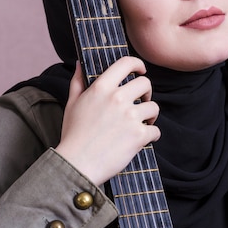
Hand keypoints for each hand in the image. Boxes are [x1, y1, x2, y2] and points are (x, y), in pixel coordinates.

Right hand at [55, 56, 160, 185]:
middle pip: (145, 83)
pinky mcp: (138, 135)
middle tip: (142, 101)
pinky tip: (143, 138)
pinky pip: (155, 130)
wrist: (77, 164)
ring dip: (150, 114)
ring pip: (153, 107)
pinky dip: (152, 135)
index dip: (137, 64)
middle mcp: (117, 98)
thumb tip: (80, 63)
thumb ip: (78, 81)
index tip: (141, 70)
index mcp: (101, 88)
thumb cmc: (73, 134)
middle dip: (146, 92)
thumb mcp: (72, 103)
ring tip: (142, 122)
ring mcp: (129, 116)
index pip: (126, 63)